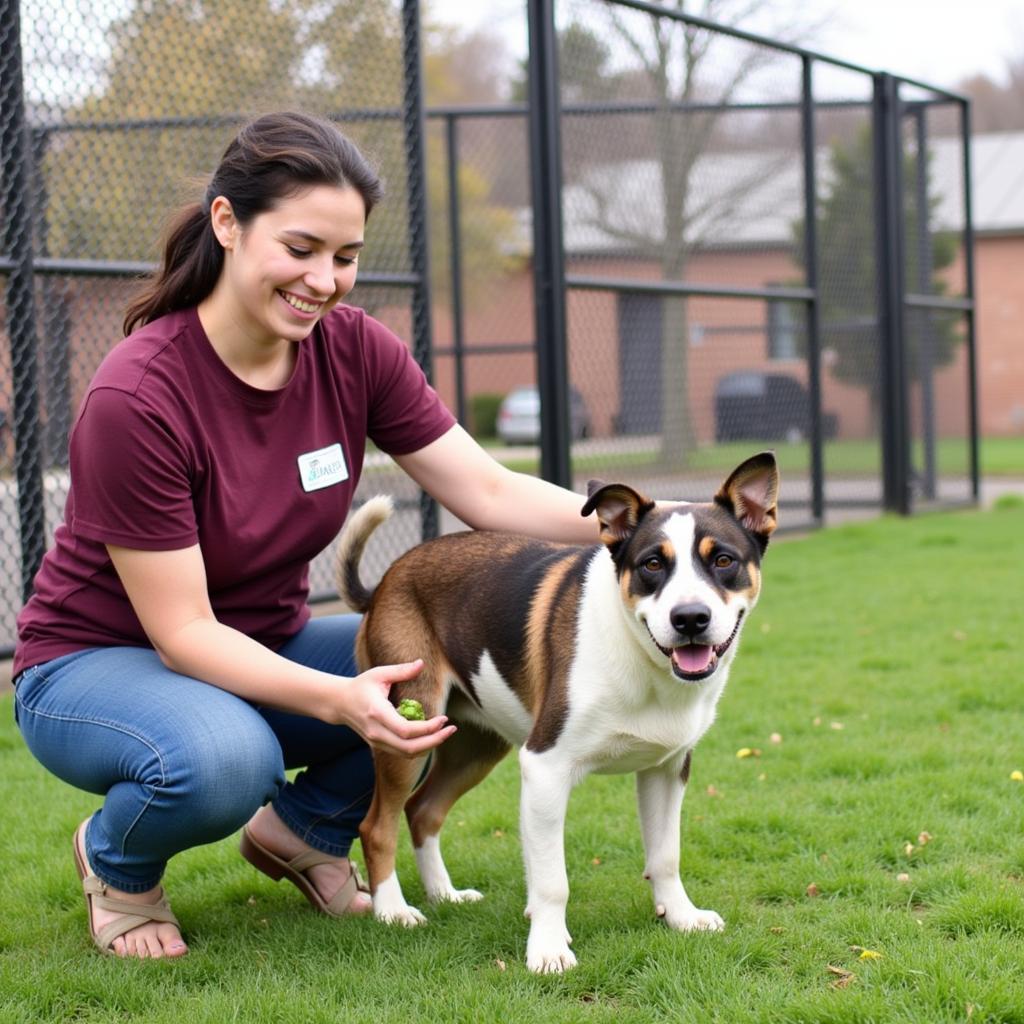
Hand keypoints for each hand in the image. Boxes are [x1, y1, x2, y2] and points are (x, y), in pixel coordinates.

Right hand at [338, 660, 454, 756]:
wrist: (339, 703)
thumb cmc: (361, 686)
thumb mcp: (379, 674)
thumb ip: (401, 670)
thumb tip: (422, 663)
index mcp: (377, 713)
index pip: (405, 730)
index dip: (428, 729)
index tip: (444, 719)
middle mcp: (376, 732)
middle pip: (409, 748)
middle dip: (434, 741)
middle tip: (451, 730)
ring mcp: (376, 741)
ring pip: (406, 754)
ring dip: (428, 746)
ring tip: (444, 733)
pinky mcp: (379, 745)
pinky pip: (402, 752)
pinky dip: (419, 748)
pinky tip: (431, 736)